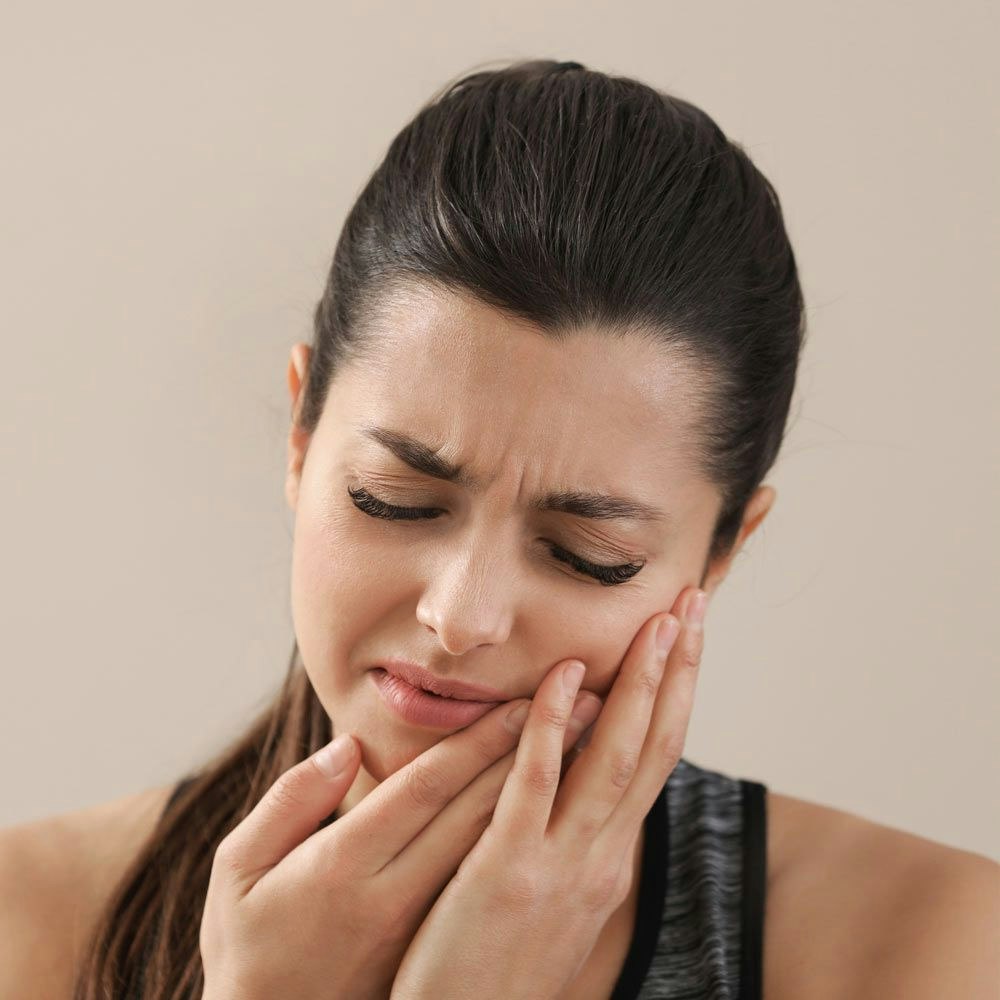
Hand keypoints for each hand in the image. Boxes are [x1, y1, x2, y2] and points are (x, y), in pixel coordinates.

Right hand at [198, 678, 601, 999]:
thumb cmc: (250, 948)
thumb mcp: (239, 873)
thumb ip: (290, 804)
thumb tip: (344, 747)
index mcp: (344, 868)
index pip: (425, 790)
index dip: (477, 743)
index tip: (521, 701)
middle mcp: (394, 895)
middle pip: (477, 813)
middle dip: (533, 753)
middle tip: (585, 704)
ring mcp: (421, 925)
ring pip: (495, 845)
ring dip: (546, 789)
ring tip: (588, 741)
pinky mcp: (434, 945)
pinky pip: (490, 880)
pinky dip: (527, 834)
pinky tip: (557, 803)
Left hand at [389, 586, 707, 999]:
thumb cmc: (499, 971)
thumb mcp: (557, 904)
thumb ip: (576, 842)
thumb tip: (586, 785)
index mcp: (611, 860)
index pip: (655, 761)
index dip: (677, 695)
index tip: (688, 637)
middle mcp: (602, 858)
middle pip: (652, 748)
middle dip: (677, 672)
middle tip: (693, 605)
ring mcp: (560, 865)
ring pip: (613, 760)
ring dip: (638, 686)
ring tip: (658, 623)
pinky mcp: (507, 872)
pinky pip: (534, 785)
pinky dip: (551, 725)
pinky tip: (564, 674)